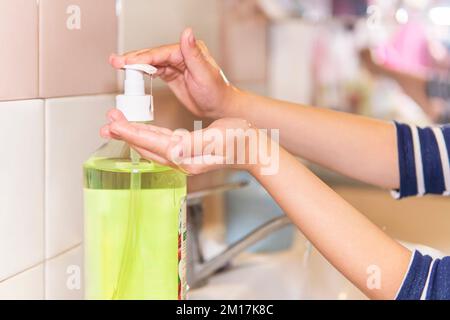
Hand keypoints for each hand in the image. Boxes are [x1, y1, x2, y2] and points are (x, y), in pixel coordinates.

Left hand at [100, 109, 260, 174]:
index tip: (114, 123)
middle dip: (126, 134)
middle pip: (146, 147)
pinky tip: (142, 134)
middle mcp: (181, 161)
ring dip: (133, 136)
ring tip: (118, 126)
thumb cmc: (239, 141)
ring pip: (151, 147)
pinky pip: (161, 147)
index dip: (131, 132)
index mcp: (186, 156)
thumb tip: (172, 148)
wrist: (252, 148)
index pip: (151, 143)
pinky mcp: (187, 155)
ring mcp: (184, 160)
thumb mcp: (216, 139)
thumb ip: (192, 144)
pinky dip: (147, 138)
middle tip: (108, 122)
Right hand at [110, 28, 236, 118]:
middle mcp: (181, 55)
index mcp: (189, 51)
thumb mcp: (205, 74)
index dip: (143, 57)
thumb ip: (194, 54)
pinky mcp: (172, 75)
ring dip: (134, 65)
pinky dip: (141, 72)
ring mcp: (175, 65)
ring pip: (151, 63)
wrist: (220, 107)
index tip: (128, 62)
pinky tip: (131, 73)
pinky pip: (153, 72)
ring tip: (117, 65)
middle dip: (133, 58)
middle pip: (153, 55)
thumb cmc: (217, 92)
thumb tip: (187, 33)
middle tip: (115, 61)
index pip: (161, 53)